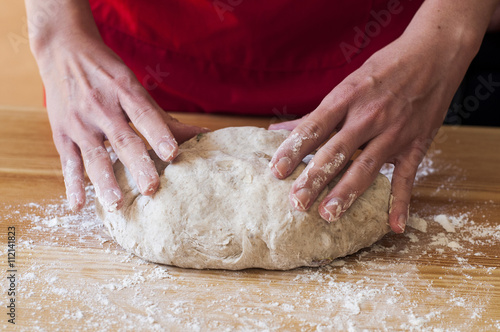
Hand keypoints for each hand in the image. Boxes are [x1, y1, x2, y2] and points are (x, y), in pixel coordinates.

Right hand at [29, 3, 206, 211]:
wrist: (63, 49)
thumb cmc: (107, 72)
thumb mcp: (133, 85)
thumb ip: (162, 116)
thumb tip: (202, 135)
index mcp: (124, 90)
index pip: (144, 114)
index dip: (159, 133)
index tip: (173, 154)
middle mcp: (102, 106)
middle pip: (123, 139)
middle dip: (137, 165)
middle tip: (151, 189)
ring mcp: (80, 121)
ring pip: (93, 155)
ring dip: (104, 180)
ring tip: (116, 203)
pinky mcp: (61, 132)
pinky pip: (68, 161)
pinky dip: (72, 183)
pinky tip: (79, 204)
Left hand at [269, 0, 495, 232]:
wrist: (433, 55)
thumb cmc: (382, 70)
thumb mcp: (346, 85)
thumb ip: (314, 115)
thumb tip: (277, 131)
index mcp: (347, 97)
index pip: (314, 127)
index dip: (293, 150)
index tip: (275, 171)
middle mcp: (368, 116)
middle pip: (336, 151)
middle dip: (315, 178)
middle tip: (297, 203)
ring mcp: (394, 132)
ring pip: (366, 167)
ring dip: (347, 192)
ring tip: (328, 214)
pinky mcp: (415, 144)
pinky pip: (406, 177)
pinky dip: (401, 202)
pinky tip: (393, 226)